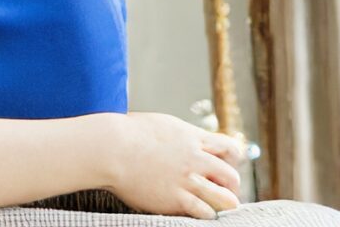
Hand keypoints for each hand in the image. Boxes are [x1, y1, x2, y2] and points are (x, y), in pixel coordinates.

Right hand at [105, 113, 245, 218]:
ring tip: (215, 205)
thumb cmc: (125, 134)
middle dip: (230, 186)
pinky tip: (196, 211)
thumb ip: (179, 135)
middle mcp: (194, 158)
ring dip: (223, 203)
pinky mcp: (175, 198)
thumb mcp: (160, 125)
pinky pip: (204, 212)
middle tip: (222, 191)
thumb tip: (184, 139)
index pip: (230, 149)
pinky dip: (205, 214)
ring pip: (225, 198)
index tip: (222, 166)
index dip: (231, 160)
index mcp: (191, 137)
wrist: (108, 147)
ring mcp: (186, 179)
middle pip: (231, 176)